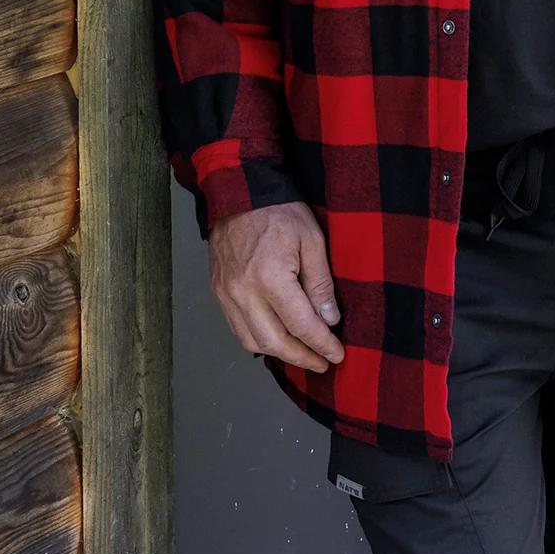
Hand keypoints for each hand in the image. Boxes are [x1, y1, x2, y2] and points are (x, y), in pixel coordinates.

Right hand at [208, 202, 345, 373]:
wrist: (239, 191)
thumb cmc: (277, 211)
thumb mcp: (311, 240)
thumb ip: (320, 283)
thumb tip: (329, 319)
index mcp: (270, 277)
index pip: (301, 325)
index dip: (322, 344)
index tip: (336, 354)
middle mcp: (244, 291)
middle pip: (275, 342)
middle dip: (302, 357)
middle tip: (321, 361)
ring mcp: (227, 293)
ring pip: (252, 341)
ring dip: (279, 352)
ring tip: (300, 352)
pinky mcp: (218, 291)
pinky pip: (237, 328)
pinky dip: (258, 339)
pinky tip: (275, 337)